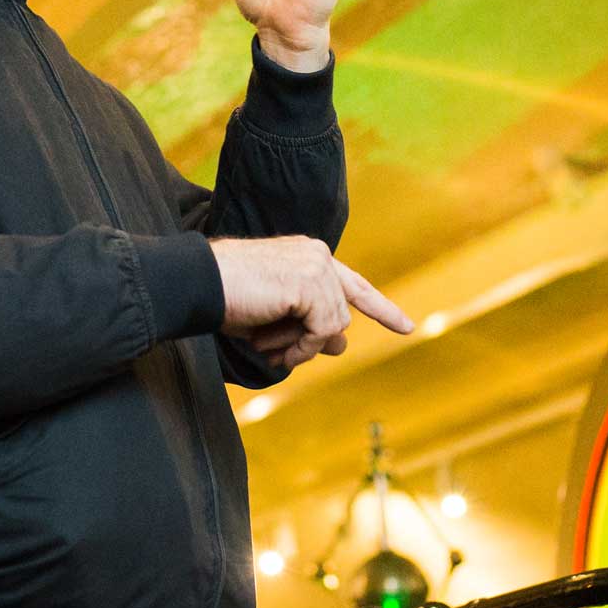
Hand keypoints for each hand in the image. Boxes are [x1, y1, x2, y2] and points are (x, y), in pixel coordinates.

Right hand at [210, 235, 412, 369]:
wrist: (201, 284)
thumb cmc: (228, 297)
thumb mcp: (274, 316)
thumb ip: (309, 324)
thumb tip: (340, 344)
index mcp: (308, 254)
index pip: (353, 285)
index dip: (381, 308)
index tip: (406, 328)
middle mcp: (318, 254)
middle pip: (340, 314)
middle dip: (312, 342)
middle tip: (277, 353)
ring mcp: (318, 266)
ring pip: (333, 325)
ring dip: (301, 346)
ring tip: (267, 348)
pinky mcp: (313, 283)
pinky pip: (323, 330)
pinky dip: (301, 347)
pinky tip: (274, 349)